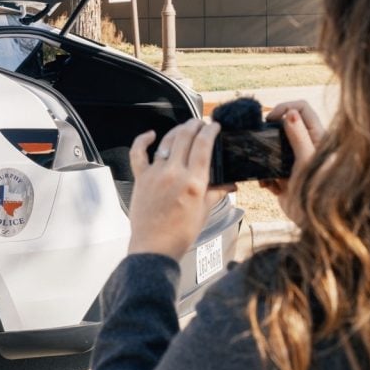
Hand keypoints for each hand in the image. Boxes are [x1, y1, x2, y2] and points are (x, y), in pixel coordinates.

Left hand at [127, 119, 234, 259]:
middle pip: (185, 137)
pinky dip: (143, 140)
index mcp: (194, 181)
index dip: (210, 131)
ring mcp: (156, 174)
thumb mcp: (204, 212)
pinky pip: (138, 153)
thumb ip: (216, 193)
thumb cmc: (180, 234)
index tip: (214, 125)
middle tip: (201, 122)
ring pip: (166, 141)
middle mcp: (174, 173)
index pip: (204, 145)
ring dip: (177, 130)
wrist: (154, 247)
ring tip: (185, 126)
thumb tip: (230, 184)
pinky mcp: (141, 178)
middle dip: (195, 125)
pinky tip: (151, 134)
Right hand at [260, 101, 324, 223]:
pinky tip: (269, 187)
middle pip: (284, 126)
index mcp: (317, 138)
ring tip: (265, 171)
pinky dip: (264, 176)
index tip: (270, 119)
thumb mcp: (306, 161)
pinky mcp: (283, 177)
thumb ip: (298, 137)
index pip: (301, 109)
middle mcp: (306, 147)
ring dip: (264, 156)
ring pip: (272, 147)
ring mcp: (293, 162)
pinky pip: (268, 169)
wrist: (313, 224)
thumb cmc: (317, 193)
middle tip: (260, 142)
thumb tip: (289, 113)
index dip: (284, 108)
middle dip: (269, 133)